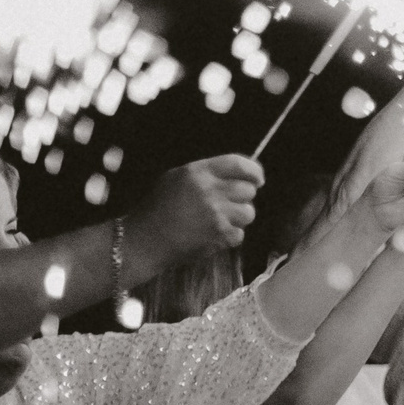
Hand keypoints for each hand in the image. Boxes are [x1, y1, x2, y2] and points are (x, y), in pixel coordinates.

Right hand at [136, 155, 262, 257]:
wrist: (145, 239)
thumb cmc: (157, 207)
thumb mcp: (175, 178)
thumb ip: (205, 174)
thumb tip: (236, 175)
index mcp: (198, 172)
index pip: (239, 164)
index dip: (254, 171)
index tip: (258, 179)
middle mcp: (210, 190)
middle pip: (248, 190)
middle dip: (243, 197)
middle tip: (230, 204)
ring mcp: (217, 214)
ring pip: (248, 213)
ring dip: (239, 217)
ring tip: (221, 220)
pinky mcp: (220, 236)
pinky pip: (240, 234)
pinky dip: (230, 236)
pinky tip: (213, 235)